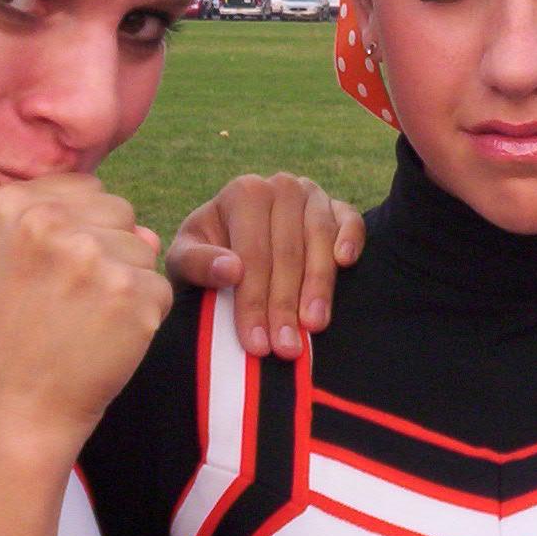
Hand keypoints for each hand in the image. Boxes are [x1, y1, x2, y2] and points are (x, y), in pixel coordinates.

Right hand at [0, 175, 170, 535]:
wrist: (13, 413)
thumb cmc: (10, 339)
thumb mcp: (7, 262)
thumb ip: (68, 224)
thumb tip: (146, 230)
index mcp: (11, 206)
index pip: (84, 189)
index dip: (80, 231)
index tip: (51, 273)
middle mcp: (51, 222)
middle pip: (120, 213)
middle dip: (109, 252)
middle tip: (69, 303)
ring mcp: (95, 257)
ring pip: (144, 249)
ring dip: (128, 284)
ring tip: (84, 322)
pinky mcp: (133, 294)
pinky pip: (160, 288)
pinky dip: (144, 316)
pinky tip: (106, 340)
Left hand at [167, 172, 363, 358]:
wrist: (233, 243)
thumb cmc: (207, 255)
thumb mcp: (184, 260)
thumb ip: (198, 263)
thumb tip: (231, 271)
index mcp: (244, 193)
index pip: (252, 254)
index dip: (253, 302)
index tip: (256, 343)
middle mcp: (280, 187)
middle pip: (287, 252)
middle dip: (285, 305)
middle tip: (286, 348)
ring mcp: (313, 195)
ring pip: (319, 240)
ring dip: (318, 286)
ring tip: (313, 326)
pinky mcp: (338, 207)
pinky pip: (351, 220)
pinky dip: (351, 240)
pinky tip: (345, 264)